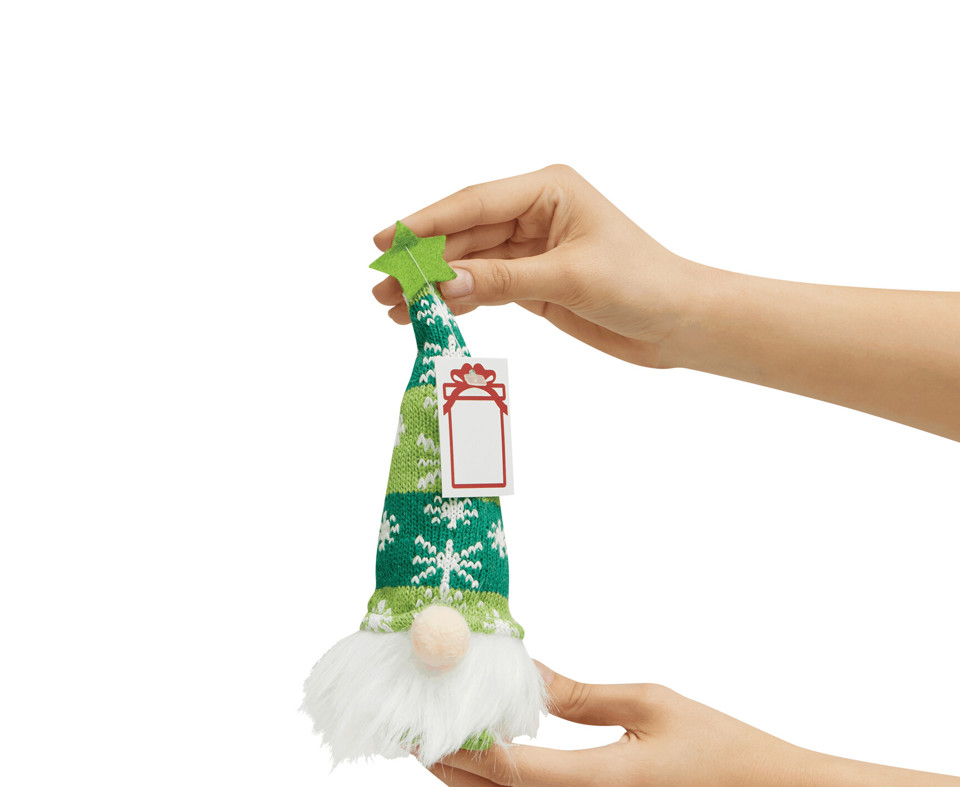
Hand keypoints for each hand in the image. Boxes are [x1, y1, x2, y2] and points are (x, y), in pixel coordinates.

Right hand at [372, 164, 705, 369]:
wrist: (678, 323)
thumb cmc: (641, 284)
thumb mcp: (568, 278)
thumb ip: (502, 280)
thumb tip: (442, 285)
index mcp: (547, 189)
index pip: (474, 204)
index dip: (426, 223)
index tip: (386, 241)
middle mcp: (535, 212)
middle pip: (464, 235)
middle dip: (423, 262)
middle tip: (382, 287)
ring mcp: (532, 249)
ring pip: (469, 263)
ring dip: (434, 284)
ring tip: (393, 308)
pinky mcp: (534, 282)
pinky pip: (484, 287)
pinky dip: (457, 300)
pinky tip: (429, 313)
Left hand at [428, 665, 800, 786]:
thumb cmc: (720, 742)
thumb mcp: (648, 703)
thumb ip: (578, 695)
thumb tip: (524, 675)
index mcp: (605, 784)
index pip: (510, 769)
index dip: (461, 749)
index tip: (425, 726)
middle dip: (451, 775)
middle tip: (414, 743)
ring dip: (477, 785)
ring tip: (444, 751)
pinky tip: (503, 761)